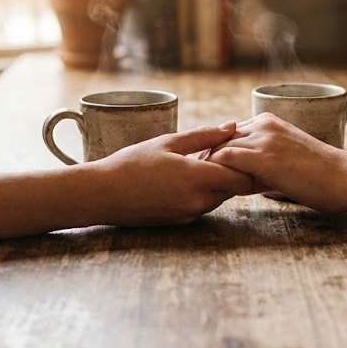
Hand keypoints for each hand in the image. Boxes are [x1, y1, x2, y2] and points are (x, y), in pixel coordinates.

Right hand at [89, 121, 252, 225]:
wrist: (102, 195)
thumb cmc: (131, 164)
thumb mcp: (168, 142)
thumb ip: (204, 136)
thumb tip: (231, 126)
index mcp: (197, 179)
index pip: (242, 177)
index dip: (244, 161)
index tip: (234, 146)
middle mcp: (198, 202)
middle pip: (234, 188)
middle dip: (232, 170)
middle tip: (218, 150)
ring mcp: (190, 214)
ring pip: (220, 197)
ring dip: (217, 181)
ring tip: (199, 161)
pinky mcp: (182, 222)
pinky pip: (204, 205)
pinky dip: (203, 191)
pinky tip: (186, 177)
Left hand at [207, 113, 346, 212]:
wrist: (345, 178)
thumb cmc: (320, 177)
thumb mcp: (284, 164)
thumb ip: (259, 168)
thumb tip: (235, 182)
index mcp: (268, 122)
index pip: (227, 133)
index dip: (214, 153)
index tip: (201, 171)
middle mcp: (262, 124)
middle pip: (218, 138)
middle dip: (204, 159)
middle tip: (192, 181)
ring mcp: (262, 138)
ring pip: (217, 147)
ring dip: (207, 168)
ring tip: (199, 188)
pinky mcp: (262, 156)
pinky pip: (224, 160)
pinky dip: (214, 173)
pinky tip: (212, 190)